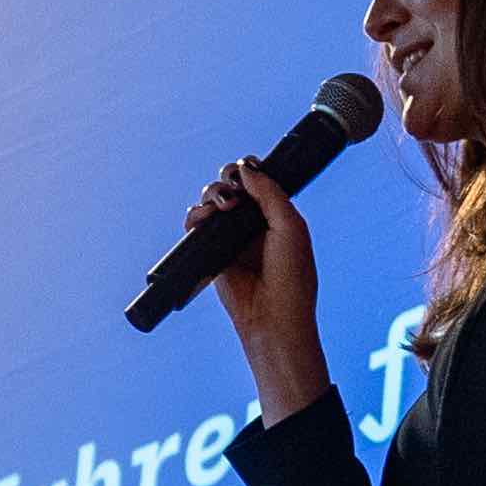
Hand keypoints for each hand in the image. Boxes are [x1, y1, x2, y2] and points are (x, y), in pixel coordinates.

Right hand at [202, 160, 331, 427]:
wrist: (273, 316)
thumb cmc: (291, 276)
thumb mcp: (290, 226)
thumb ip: (269, 193)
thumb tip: (244, 169)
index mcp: (276, 214)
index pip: (257, 181)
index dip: (248, 170)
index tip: (245, 168)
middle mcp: (252, 224)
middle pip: (230, 186)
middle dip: (226, 180)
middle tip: (232, 193)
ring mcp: (231, 239)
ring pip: (211, 203)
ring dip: (211, 195)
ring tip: (220, 208)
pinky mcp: (212, 254)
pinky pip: (196, 227)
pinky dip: (194, 216)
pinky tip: (202, 218)